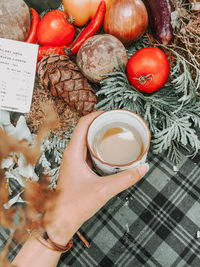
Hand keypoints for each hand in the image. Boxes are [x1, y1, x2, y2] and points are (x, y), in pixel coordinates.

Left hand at [44, 111, 148, 244]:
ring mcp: (74, 160)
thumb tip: (143, 168)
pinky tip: (110, 150)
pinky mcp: (78, 168)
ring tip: (116, 132)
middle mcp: (72, 153)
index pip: (83, 123)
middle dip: (102, 122)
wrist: (61, 221)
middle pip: (85, 128)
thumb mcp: (104, 190)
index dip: (98, 114)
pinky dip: (99, 145)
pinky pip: (88, 150)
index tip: (113, 113)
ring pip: (86, 139)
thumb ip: (125, 179)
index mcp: (73, 153)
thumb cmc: (75, 205)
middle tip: (119, 121)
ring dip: (100, 133)